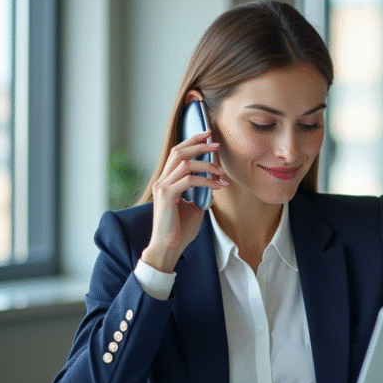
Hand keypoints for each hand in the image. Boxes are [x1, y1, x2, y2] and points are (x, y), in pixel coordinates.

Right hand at [141, 131, 227, 272]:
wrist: (169, 247)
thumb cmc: (180, 230)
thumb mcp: (194, 207)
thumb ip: (200, 192)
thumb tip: (214, 182)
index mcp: (166, 180)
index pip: (178, 153)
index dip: (192, 142)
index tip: (208, 135)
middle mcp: (162, 180)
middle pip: (179, 152)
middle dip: (199, 145)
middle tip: (216, 144)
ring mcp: (162, 187)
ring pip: (185, 164)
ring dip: (206, 165)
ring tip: (221, 172)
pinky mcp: (167, 196)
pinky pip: (189, 181)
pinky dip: (206, 181)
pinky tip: (218, 186)